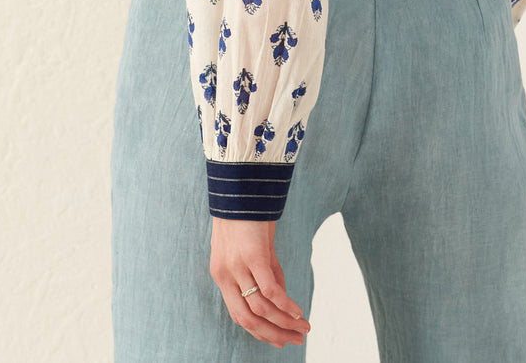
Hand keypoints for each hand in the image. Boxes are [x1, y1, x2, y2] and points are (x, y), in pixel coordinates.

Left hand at [209, 217, 309, 347]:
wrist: (240, 185)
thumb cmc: (248, 214)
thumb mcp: (254, 247)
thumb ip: (266, 271)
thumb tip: (280, 297)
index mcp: (222, 275)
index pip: (239, 314)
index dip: (259, 331)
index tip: (280, 340)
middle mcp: (225, 275)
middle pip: (248, 318)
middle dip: (273, 334)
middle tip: (295, 340)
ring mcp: (237, 266)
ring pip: (260, 307)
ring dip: (284, 322)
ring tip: (303, 327)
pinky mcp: (252, 254)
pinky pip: (269, 288)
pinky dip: (284, 304)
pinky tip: (297, 311)